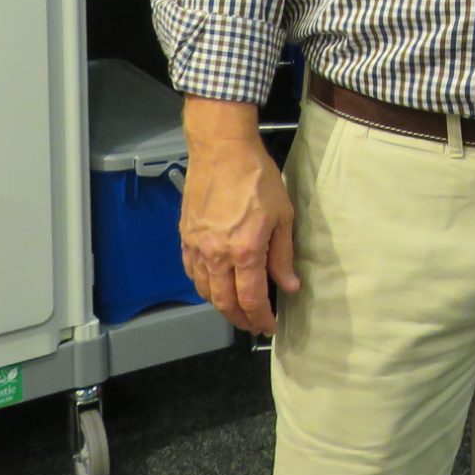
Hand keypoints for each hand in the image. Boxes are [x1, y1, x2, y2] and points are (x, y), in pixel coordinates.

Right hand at [180, 103, 300, 334]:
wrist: (222, 149)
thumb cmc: (257, 177)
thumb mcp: (283, 215)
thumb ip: (283, 255)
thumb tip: (289, 285)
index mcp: (244, 251)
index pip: (251, 299)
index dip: (261, 318)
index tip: (270, 325)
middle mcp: (216, 255)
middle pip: (225, 302)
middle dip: (241, 319)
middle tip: (254, 324)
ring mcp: (197, 247)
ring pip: (205, 291)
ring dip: (221, 306)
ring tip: (236, 309)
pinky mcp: (185, 237)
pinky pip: (191, 272)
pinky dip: (203, 286)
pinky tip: (214, 286)